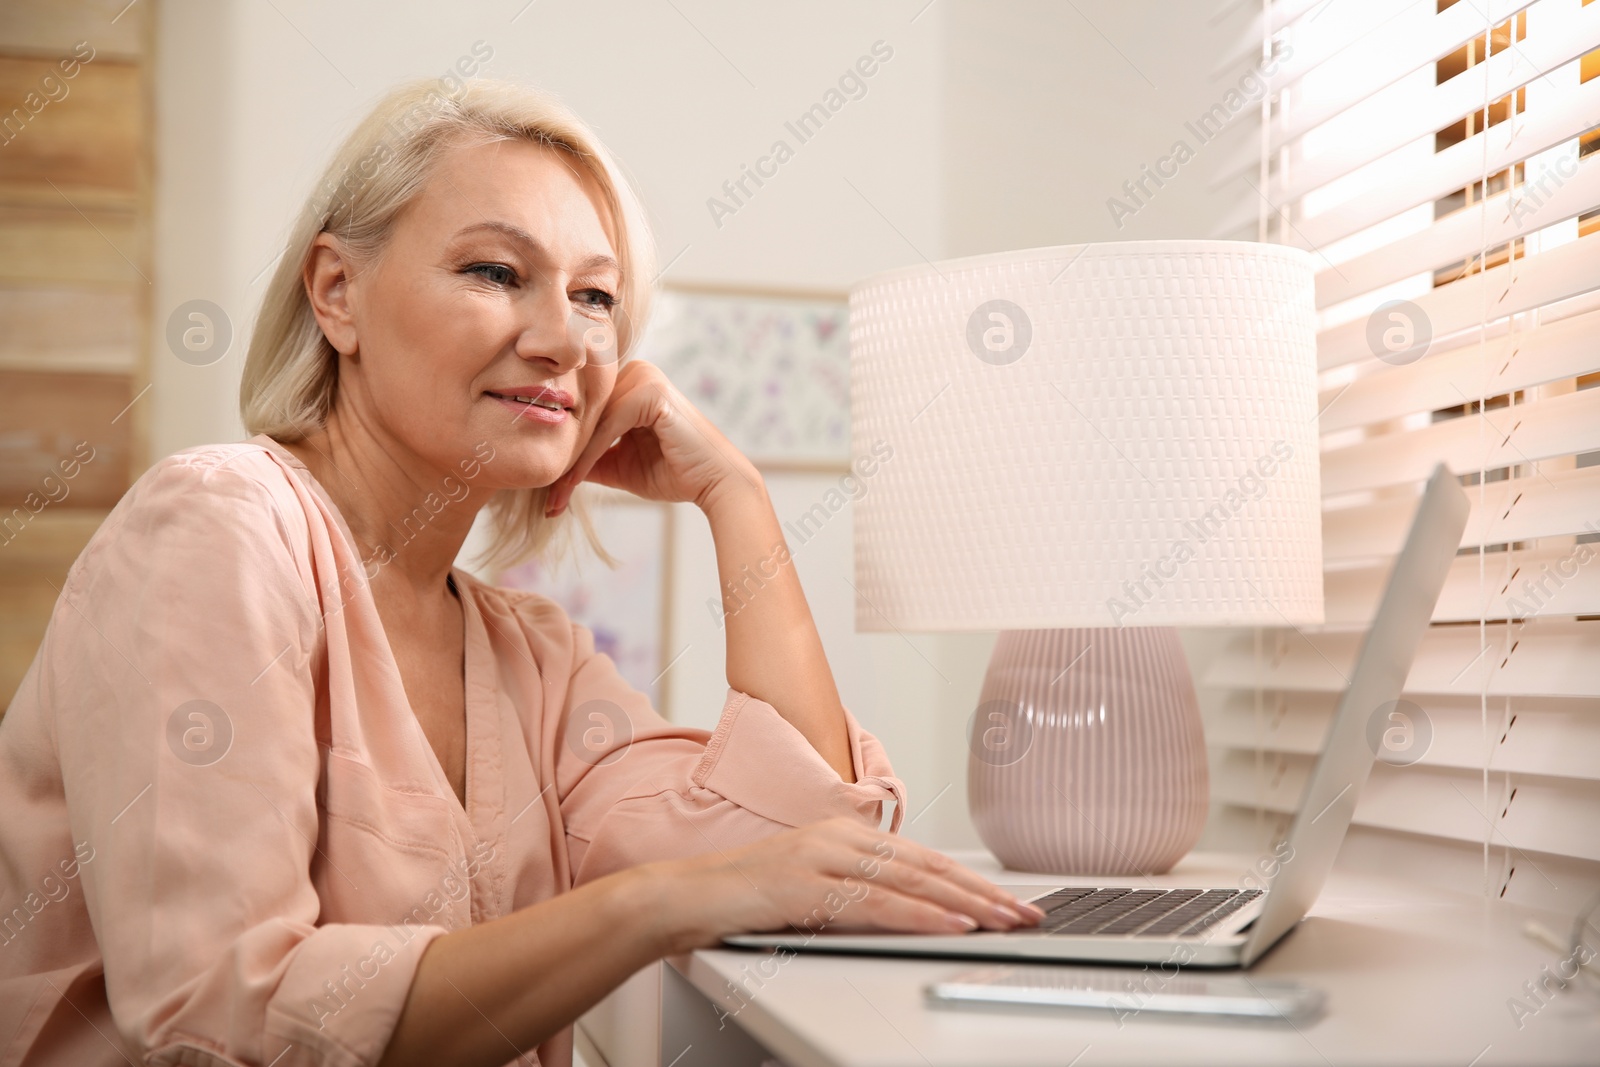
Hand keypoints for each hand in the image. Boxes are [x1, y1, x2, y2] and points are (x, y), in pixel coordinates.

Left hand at [545, 361, 758, 515]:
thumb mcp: (619, 464)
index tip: (549, 490)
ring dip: (572, 461)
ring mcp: (644, 376)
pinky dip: (589, 457)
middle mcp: (636, 372)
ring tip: (555, 496)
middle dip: (565, 456)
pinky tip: (573, 484)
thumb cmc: (674, 473)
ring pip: (592, 422)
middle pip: (585, 415)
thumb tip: (550, 465)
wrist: (715, 484)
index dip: (566, 449)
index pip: (586, 413)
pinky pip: (606, 427)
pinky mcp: (650, 391)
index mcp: (630, 383)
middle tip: (546, 498)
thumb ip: (589, 458)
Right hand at [659, 817, 1044, 951]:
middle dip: (983, 892)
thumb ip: (856, 891)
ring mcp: (824, 859)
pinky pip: (878, 903)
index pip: (923, 859)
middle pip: (928, 866)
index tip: (1008, 902)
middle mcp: (840, 838)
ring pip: (912, 882)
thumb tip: (908, 910)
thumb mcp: (813, 888)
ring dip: (966, 905)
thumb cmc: (746, 898)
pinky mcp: (808, 887)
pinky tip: (952, 925)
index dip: (971, 880)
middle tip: (1025, 913)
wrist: (686, 896)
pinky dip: (922, 915)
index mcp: (845, 834)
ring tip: (1004, 921)